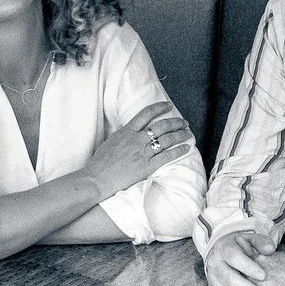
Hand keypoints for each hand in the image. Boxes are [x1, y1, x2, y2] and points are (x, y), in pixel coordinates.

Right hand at [82, 100, 197, 200]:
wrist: (96, 179)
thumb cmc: (99, 163)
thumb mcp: (110, 141)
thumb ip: (122, 134)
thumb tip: (129, 129)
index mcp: (126, 132)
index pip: (146, 114)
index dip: (160, 107)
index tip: (169, 106)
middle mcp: (136, 140)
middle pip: (161, 126)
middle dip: (175, 122)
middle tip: (184, 122)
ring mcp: (142, 153)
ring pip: (167, 140)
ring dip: (180, 135)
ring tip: (188, 133)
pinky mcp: (146, 167)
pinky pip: (167, 156)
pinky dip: (178, 150)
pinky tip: (186, 147)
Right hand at [205, 227, 275, 285]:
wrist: (223, 253)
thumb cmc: (242, 246)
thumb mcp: (251, 239)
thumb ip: (262, 242)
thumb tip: (270, 250)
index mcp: (223, 249)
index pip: (234, 258)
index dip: (248, 267)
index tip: (264, 276)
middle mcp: (214, 265)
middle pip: (229, 280)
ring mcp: (212, 280)